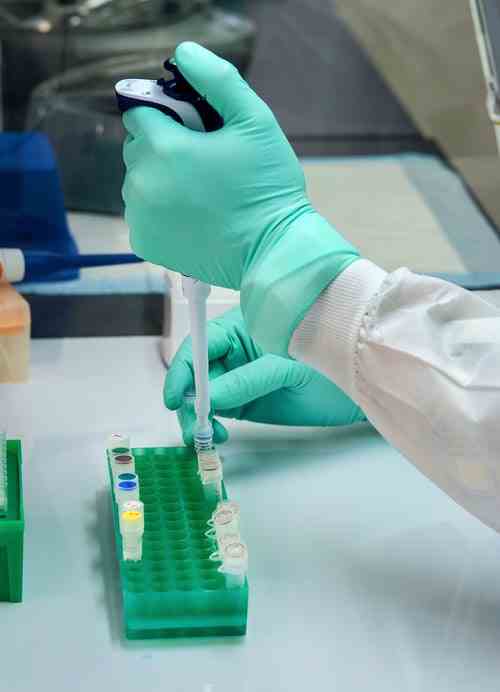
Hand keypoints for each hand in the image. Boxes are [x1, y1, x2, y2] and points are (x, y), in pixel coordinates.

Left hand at [122, 42, 358, 354]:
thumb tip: (184, 53)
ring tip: (201, 193)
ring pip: (138, 180)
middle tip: (204, 164)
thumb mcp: (255, 121)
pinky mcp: (144, 242)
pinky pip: (141, 212)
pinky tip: (191, 216)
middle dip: (163, 148)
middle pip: (137, 148)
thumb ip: (217, 79)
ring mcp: (139, 215)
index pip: (139, 112)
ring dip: (160, 180)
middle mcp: (141, 181)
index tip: (194, 131)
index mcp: (163, 147)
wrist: (272, 251)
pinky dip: (159, 211)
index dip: (166, 117)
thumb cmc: (267, 187)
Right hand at [164, 308, 364, 444]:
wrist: (355, 389)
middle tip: (193, 427)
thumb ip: (247, 381)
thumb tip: (209, 398)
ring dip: (195, 418)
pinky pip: (216, 413)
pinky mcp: (243, 403)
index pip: (200, 346)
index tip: (175, 397)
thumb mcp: (287, 368)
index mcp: (240, 330)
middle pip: (194, 374)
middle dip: (187, 401)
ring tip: (206, 436)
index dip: (182, 370)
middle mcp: (232, 353)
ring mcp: (237, 379)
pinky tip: (216, 436)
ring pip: (201, 397)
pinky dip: (209, 426)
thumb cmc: (327, 363)